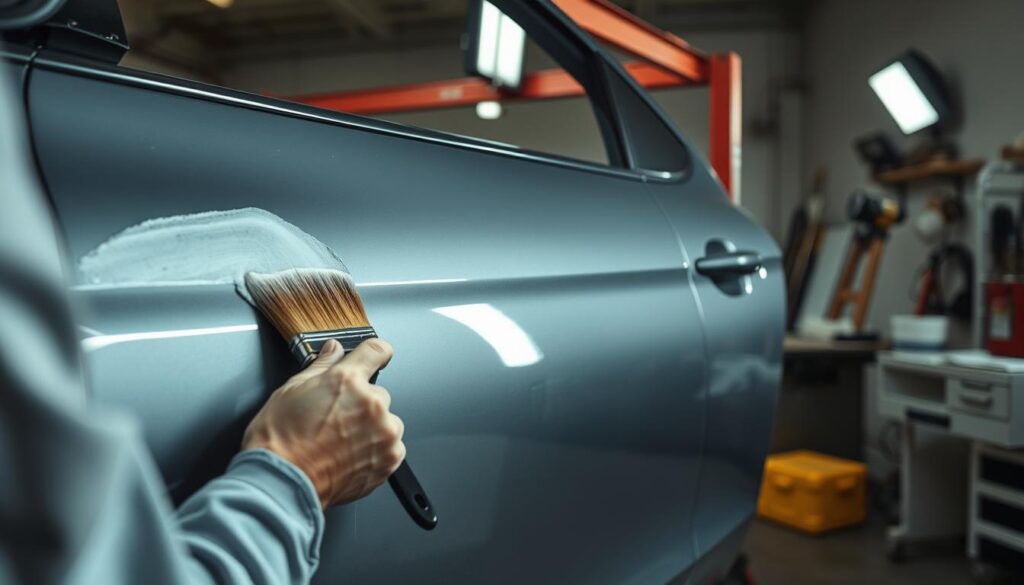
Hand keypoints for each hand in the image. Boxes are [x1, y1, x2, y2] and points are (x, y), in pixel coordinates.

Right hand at [242, 338, 405, 508]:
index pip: (378, 351)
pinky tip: (350, 456)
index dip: (376, 353)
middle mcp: (371, 404)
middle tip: (336, 419)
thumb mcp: (291, 390)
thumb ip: (321, 367)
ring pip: (387, 422)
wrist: (282, 483)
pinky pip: (392, 447)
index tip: (377, 357)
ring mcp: (383, 433)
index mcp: (348, 381)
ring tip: (341, 442)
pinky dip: (376, 451)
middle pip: (378, 393)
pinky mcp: (389, 459)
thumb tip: (333, 351)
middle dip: (361, 403)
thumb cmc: (279, 441)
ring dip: (372, 428)